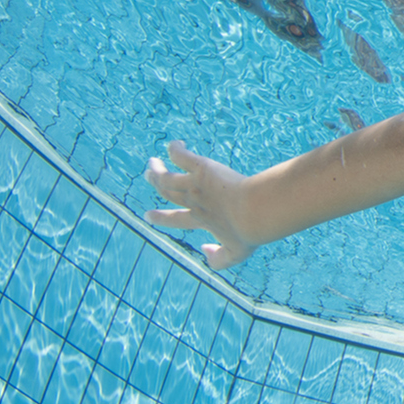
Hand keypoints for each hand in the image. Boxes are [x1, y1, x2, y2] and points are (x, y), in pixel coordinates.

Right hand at [146, 139, 260, 268]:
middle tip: (148, 176)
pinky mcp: (202, 169)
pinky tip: (175, 144)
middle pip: (168, 192)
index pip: (176, 219)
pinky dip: (175, 150)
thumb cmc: (250, 232)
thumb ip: (218, 260)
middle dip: (157, 184)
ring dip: (157, 170)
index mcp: (201, 220)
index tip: (149, 215)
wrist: (255, 212)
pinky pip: (181, 157)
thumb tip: (203, 249)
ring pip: (167, 177)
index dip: (161, 218)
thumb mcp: (236, 253)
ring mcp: (195, 185)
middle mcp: (193, 202)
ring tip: (152, 162)